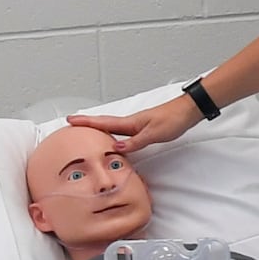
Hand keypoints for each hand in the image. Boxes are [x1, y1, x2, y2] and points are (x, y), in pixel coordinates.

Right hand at [71, 97, 199, 155]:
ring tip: (86, 131)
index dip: (86, 122)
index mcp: (130, 123)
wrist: (188, 111)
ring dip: (98, 128)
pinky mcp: (143, 128)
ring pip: (112, 127)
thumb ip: (136, 141)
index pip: (103, 122)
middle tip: (71, 123)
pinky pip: (122, 132)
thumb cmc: (173, 119)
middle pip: (103, 123)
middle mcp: (130, 123)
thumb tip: (117, 148)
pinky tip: (113, 139)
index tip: (70, 120)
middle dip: (87, 123)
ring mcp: (136, 125)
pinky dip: (112, 134)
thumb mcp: (154, 133)